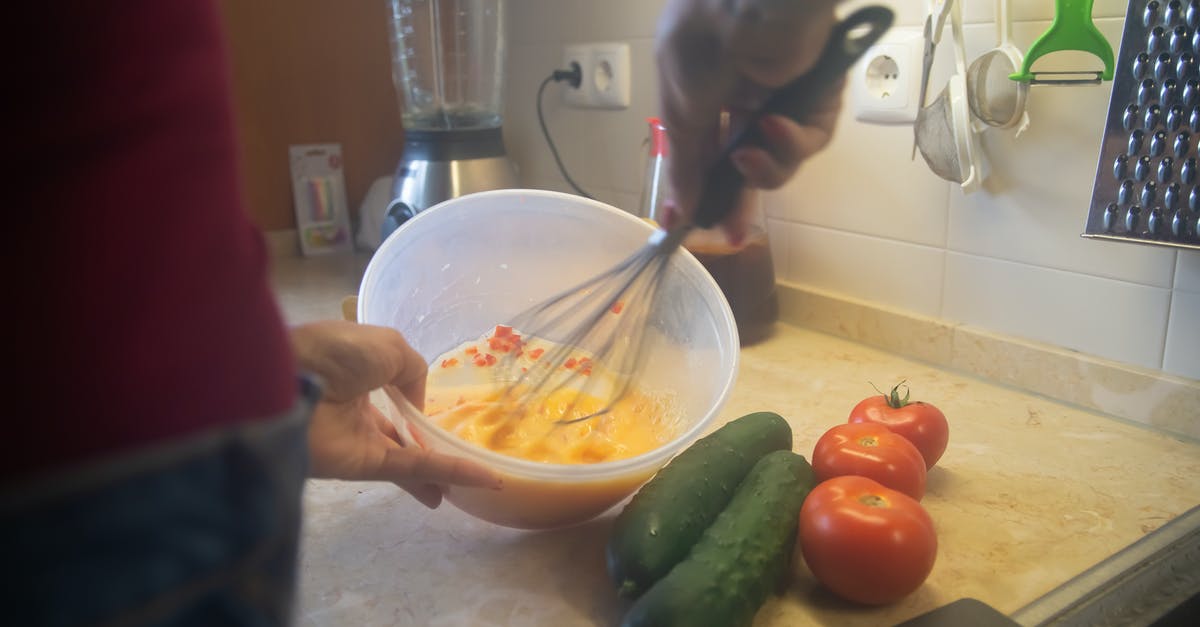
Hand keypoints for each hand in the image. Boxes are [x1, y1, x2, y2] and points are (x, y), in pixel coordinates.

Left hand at [290, 320, 500, 508]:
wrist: (292, 382)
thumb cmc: (337, 353)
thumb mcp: (388, 344)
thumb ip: (413, 371)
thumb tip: (419, 404)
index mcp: (357, 371)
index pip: (391, 389)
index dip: (415, 399)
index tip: (440, 409)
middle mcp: (357, 407)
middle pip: (400, 429)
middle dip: (427, 442)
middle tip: (464, 452)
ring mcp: (359, 439)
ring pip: (410, 454)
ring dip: (446, 468)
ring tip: (484, 479)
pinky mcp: (362, 466)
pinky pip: (410, 468)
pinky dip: (446, 472)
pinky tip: (480, 478)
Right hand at [656, 0, 840, 242]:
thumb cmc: (706, 38)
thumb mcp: (683, 106)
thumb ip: (684, 161)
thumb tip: (678, 212)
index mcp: (700, 90)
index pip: (701, 151)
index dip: (696, 189)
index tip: (687, 227)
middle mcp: (739, 97)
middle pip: (742, 164)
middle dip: (736, 199)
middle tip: (730, 232)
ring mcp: (780, 99)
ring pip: (777, 160)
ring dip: (763, 169)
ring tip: (747, 157)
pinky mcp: (817, 99)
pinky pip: (807, 139)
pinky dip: (790, 142)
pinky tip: (773, 125)